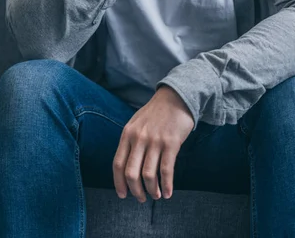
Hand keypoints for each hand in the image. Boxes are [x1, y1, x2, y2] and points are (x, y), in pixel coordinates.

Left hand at [113, 85, 194, 202]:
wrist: (176, 96)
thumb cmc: (156, 112)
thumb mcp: (136, 122)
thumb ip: (130, 141)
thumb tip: (126, 167)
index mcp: (127, 133)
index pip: (118, 164)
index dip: (119, 183)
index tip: (123, 195)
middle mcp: (139, 138)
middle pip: (131, 173)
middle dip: (135, 191)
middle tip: (141, 199)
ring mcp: (155, 141)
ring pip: (148, 175)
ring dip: (152, 190)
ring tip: (156, 195)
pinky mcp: (171, 143)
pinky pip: (166, 170)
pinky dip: (167, 185)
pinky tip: (168, 192)